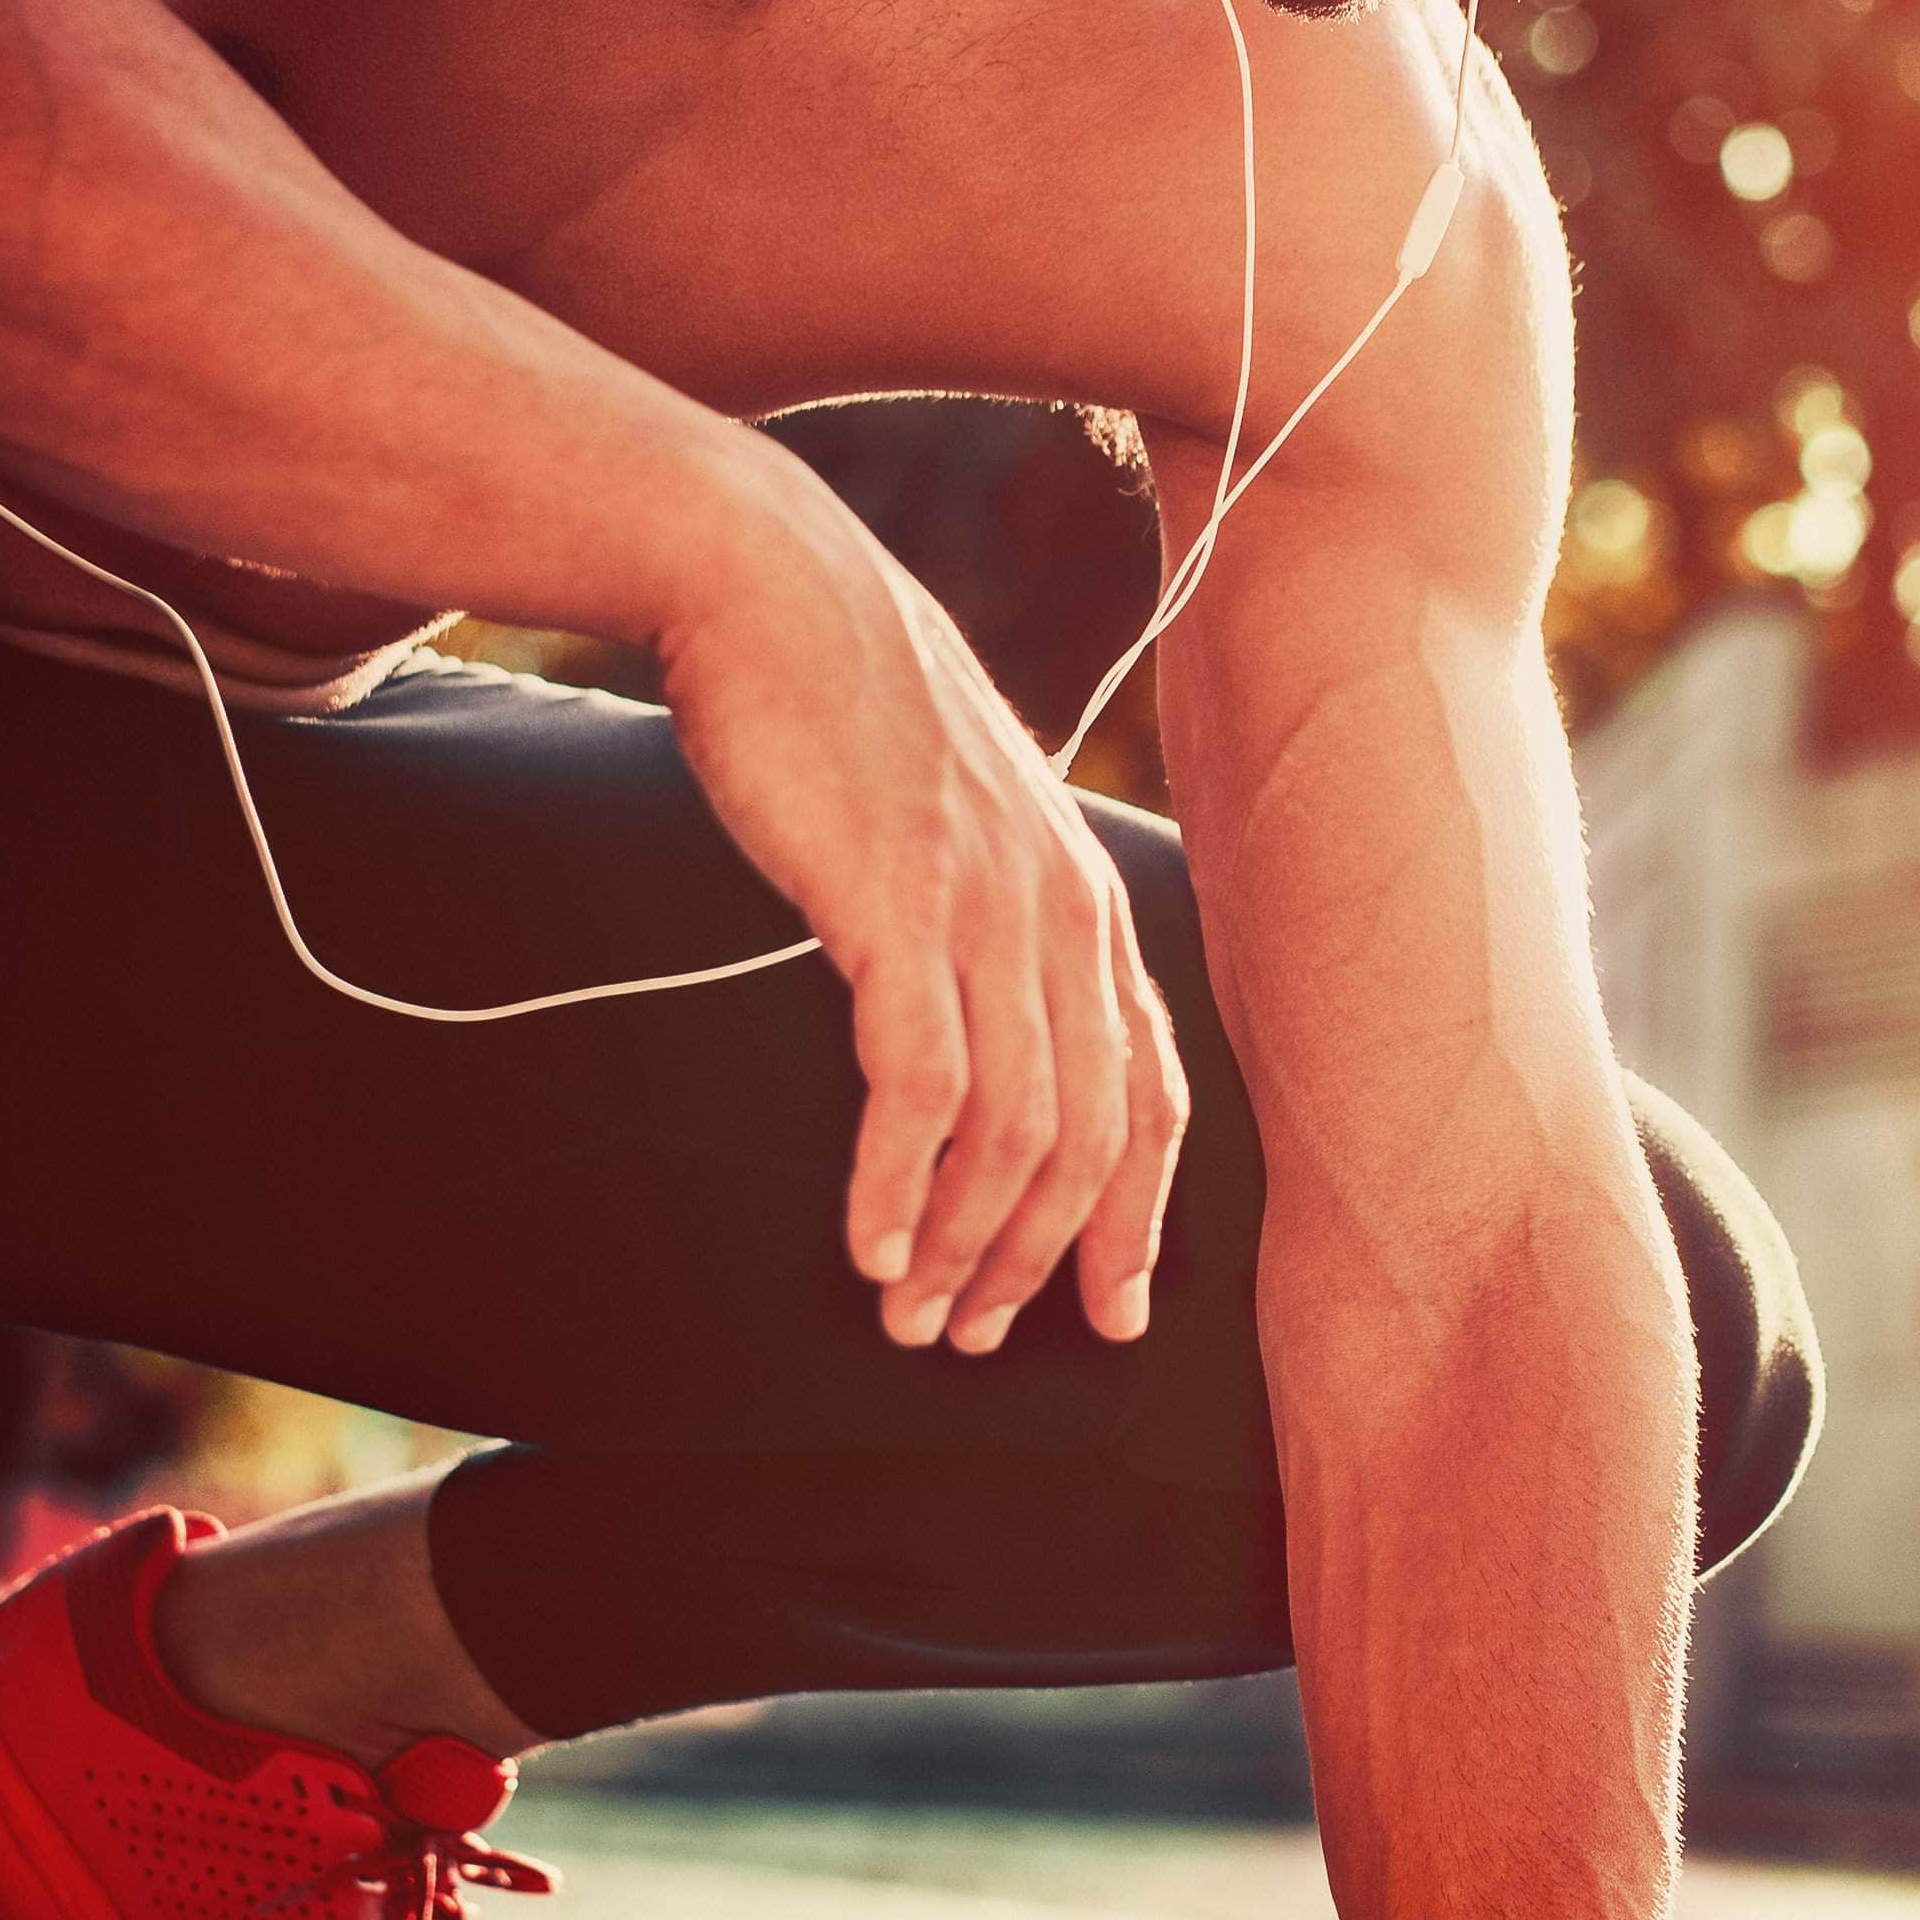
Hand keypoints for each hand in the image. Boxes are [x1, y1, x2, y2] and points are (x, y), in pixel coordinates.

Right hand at [658, 469, 1185, 1350]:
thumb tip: (973, 999)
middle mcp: (1064, 910)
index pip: (1152, 1093)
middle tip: (972, 1337)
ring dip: (962, 1244)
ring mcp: (988, 910)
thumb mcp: (955, 808)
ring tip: (909, 1314)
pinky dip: (897, 1185)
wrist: (768, 582)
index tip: (1112, 1311)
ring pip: (1015, 1132)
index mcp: (1087, 895)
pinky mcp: (898, 909)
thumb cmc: (843, 698)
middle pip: (1090, 1137)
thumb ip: (989, 902)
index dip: (1140, 1216)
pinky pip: (921, 1089)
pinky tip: (865, 1242)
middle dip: (1038, 1261)